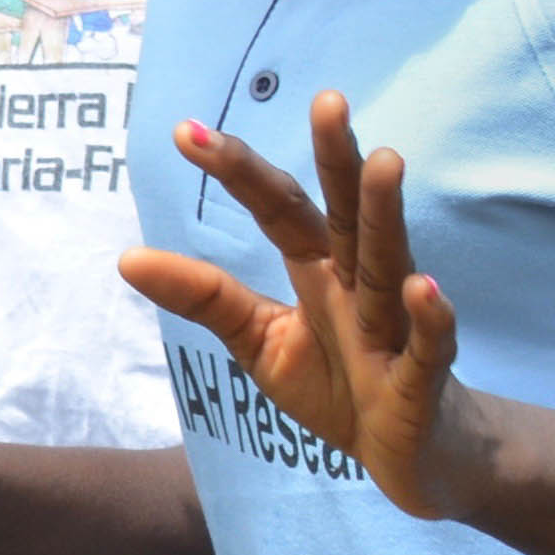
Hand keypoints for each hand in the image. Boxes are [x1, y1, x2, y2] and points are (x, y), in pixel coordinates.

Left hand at [117, 94, 474, 516]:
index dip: (238, 172)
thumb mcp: (259, 341)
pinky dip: (429, 316)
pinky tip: (422, 286)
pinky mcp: (423, 377)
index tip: (184, 130)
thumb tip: (125, 257)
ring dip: (385, 214)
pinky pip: (429, 342)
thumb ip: (205, 298)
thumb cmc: (336, 386)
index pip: (278, 209)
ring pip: (389, 262)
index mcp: (318, 269)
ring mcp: (396, 326)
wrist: (402, 455)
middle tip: (329, 100)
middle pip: (343, 215)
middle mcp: (359, 284)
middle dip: (337, 160)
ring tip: (384, 161)